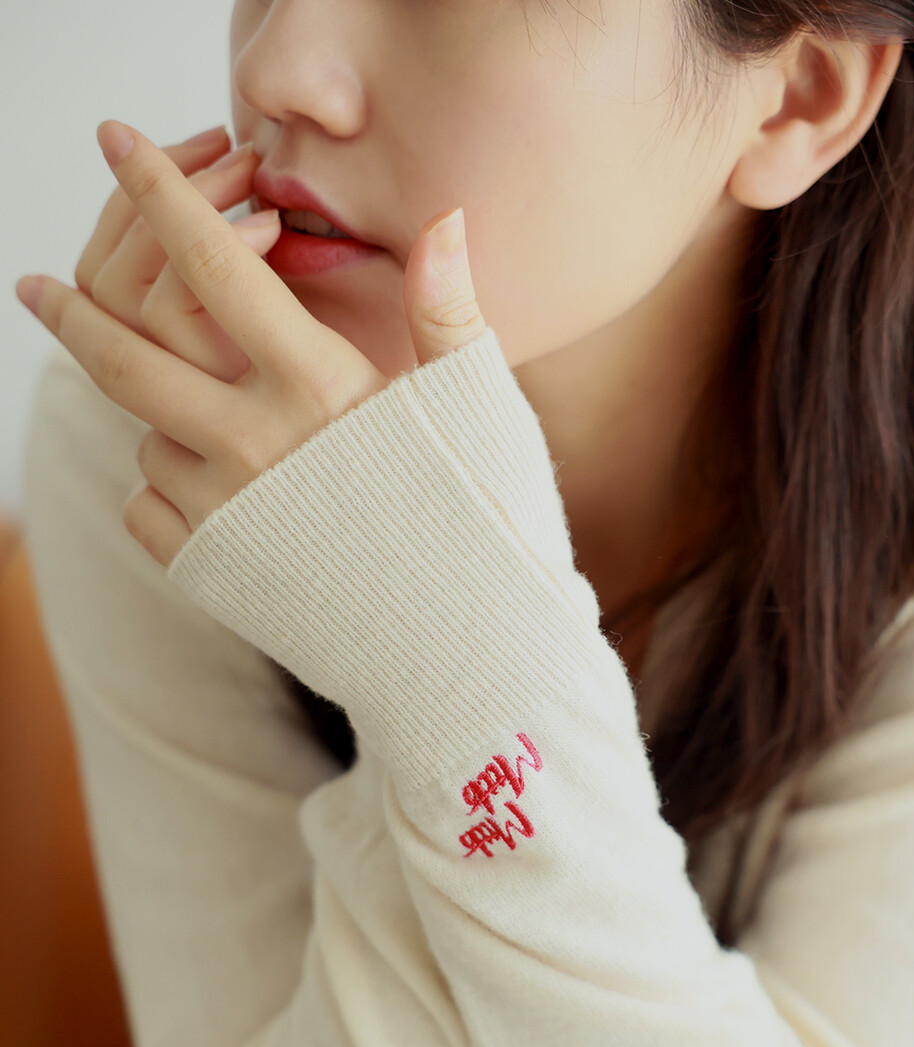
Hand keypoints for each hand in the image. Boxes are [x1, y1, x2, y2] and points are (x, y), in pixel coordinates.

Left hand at [15, 119, 488, 568]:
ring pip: (147, 433)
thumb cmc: (487, 527)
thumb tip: (445, 218)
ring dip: (163, 414)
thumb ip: (447, 312)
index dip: (160, 193)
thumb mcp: (481, 410)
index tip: (117, 142)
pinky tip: (215, 491)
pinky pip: (147, 506)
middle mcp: (257, 444)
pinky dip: (164, 488)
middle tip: (36, 284)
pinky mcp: (211, 570)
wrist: (468, 656)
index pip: (217, 264)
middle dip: (70, 309)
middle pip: (127, 351)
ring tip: (221, 424)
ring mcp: (226, 511)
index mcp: (321, 388)